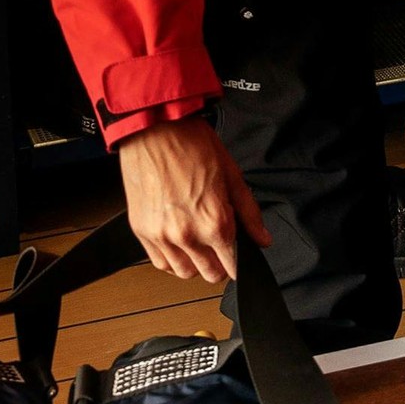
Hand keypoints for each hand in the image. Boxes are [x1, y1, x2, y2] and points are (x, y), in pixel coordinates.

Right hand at [117, 116, 265, 285]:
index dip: (240, 263)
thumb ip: (249, 213)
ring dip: (195, 263)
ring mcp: (162, 236)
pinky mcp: (142, 231)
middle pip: (210, 274)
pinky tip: (178, 242)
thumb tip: (262, 238)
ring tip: (198, 242)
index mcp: (214, 221)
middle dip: (220, 263)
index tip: (238, 256)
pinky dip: (172, 259)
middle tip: (219, 244)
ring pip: (184, 273)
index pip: (233, 266)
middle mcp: (187, 234)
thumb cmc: (191, 143)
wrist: (154, 128)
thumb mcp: (231, 174)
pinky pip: (160, 263)